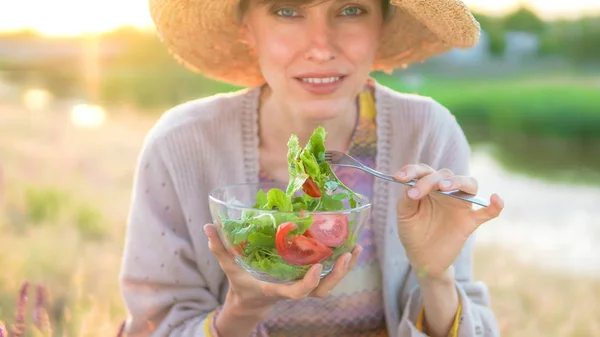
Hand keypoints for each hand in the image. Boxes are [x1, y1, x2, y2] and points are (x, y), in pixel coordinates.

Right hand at [203, 224, 361, 310]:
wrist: (251, 301)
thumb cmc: (241, 283)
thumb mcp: (229, 268)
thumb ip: (220, 249)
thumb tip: (207, 228)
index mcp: (277, 289)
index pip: (297, 293)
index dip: (309, 283)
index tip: (317, 267)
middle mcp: (295, 289)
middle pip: (322, 290)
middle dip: (337, 275)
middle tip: (347, 253)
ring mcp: (304, 284)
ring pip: (330, 283)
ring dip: (345, 267)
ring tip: (356, 247)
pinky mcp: (309, 278)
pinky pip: (330, 274)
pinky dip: (342, 263)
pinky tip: (351, 246)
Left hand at [394, 164, 503, 278]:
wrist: (422, 258)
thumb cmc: (413, 232)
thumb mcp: (405, 215)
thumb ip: (407, 199)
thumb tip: (410, 186)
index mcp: (429, 187)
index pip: (424, 171)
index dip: (412, 170)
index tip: (399, 177)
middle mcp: (446, 192)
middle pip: (445, 175)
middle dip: (429, 181)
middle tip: (416, 193)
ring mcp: (460, 205)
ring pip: (469, 184)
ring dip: (457, 182)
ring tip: (444, 187)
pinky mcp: (470, 221)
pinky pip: (488, 212)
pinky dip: (495, 205)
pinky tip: (496, 199)